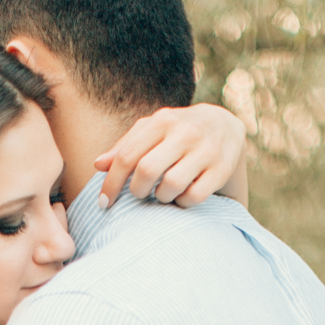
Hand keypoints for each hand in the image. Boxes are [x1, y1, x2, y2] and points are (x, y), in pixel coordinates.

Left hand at [95, 104, 247, 210]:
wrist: (226, 126)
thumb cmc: (177, 133)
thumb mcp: (152, 131)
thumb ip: (125, 147)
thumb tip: (98, 165)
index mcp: (162, 121)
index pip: (127, 156)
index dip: (111, 183)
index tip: (103, 203)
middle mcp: (184, 132)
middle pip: (147, 171)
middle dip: (137, 191)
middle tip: (140, 195)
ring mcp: (205, 150)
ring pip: (171, 186)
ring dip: (161, 198)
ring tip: (163, 193)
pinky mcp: (221, 169)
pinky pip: (194, 197)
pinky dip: (183, 202)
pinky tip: (182, 196)